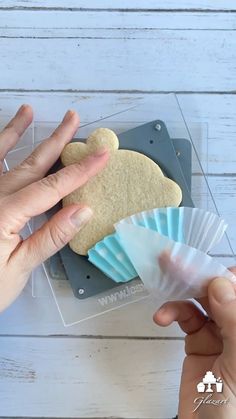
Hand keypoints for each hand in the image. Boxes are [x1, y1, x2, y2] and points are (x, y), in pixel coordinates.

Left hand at [0, 105, 108, 311]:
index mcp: (6, 213)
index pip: (51, 187)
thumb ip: (50, 237)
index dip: (79, 171)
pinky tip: (1, 139)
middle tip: (74, 119)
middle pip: (31, 164)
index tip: (102, 155)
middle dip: (56, 142)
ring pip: (4, 159)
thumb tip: (84, 210)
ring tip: (29, 111)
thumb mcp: (19, 269)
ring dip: (17, 133)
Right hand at [154, 269, 235, 418]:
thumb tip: (220, 283)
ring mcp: (219, 331)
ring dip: (181, 291)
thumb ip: (233, 321)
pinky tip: (163, 316)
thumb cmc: (233, 406)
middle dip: (197, 274)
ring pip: (200, 298)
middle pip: (219, 289)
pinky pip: (185, 316)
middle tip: (172, 261)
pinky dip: (172, 311)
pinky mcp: (198, 340)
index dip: (226, 274)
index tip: (204, 265)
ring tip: (164, 285)